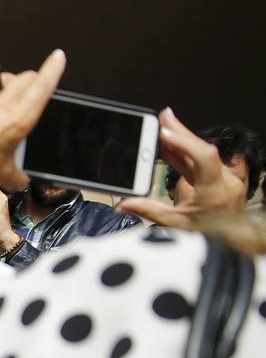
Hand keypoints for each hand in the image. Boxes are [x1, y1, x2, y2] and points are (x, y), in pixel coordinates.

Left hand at [0, 49, 66, 190]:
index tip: (58, 57)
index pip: (41, 88)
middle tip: (31, 87)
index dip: (52, 70)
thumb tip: (22, 180)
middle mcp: (0, 104)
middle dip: (30, 79)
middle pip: (22, 78)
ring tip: (2, 99)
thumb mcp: (1, 174)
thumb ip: (16, 175)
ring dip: (5, 86)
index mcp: (17, 120)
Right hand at [116, 108, 247, 227]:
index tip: (165, 135)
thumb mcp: (176, 226)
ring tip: (164, 127)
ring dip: (183, 139)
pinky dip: (186, 151)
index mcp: (214, 191)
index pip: (202, 159)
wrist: (235, 240)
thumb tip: (123, 204)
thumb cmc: (210, 236)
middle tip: (163, 117)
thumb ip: (150, 212)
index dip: (184, 144)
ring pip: (202, 153)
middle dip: (181, 132)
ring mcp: (224, 177)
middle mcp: (223, 180)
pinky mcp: (219, 178)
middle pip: (202, 149)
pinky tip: (172, 145)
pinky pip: (202, 161)